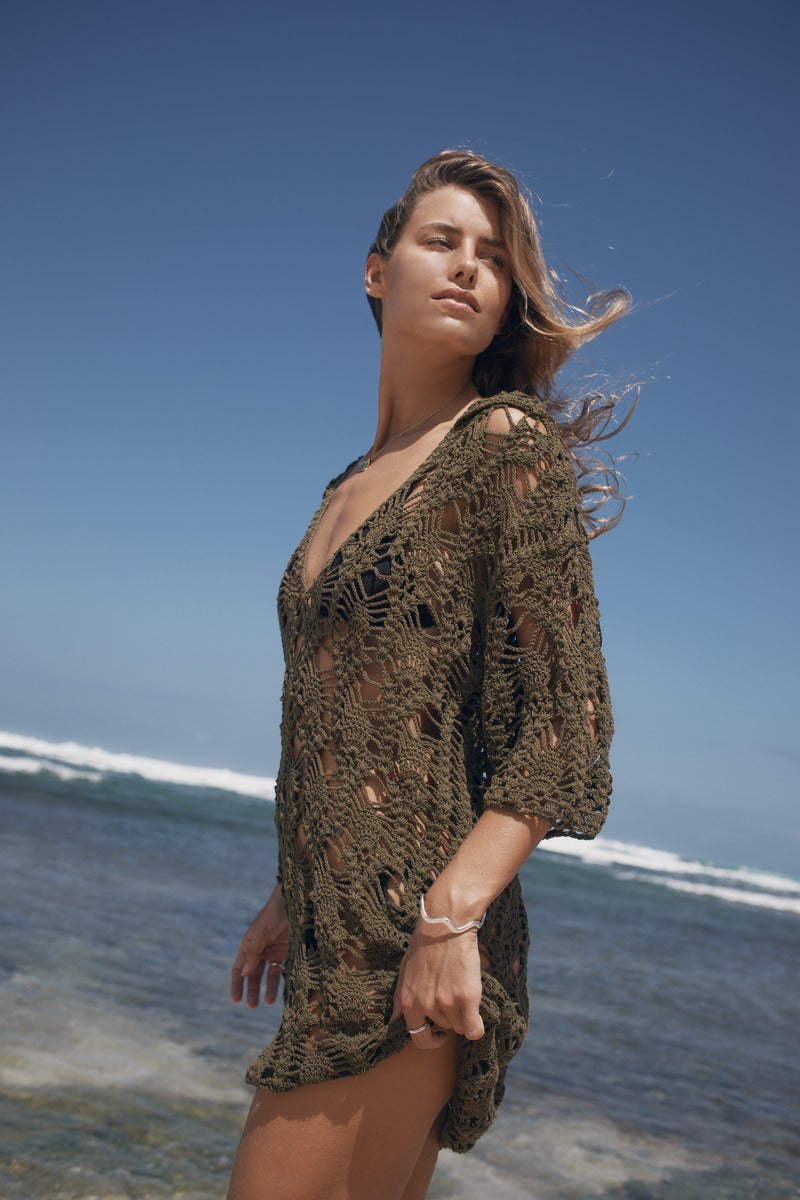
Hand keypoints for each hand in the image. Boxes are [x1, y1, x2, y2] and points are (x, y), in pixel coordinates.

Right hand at [230, 882, 289, 1008]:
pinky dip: (283, 981)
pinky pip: (285, 970)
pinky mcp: (290, 953)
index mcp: (249, 945)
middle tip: (252, 1006)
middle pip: (253, 975)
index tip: (236, 1000)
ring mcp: (275, 952)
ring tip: (268, 1002)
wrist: (296, 901)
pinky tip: (283, 991)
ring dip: (268, 989)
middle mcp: (261, 951)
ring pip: (269, 975)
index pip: (239, 968)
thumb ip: (253, 953)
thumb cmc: (274, 914)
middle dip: (252, 991)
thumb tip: (245, 975)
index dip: (236, 984)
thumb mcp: (261, 933)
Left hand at [390, 922, 483, 1050]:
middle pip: (444, 1028)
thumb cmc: (425, 945)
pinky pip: (475, 1029)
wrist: (446, 925)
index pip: (418, 1037)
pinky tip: (478, 1016)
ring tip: (462, 991)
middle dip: (449, 1015)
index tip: (439, 1035)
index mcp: (408, 1002)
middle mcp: (426, 1006)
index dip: (430, 1040)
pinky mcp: (467, 998)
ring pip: (460, 1027)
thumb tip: (393, 1021)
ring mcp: (447, 1003)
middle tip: (452, 993)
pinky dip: (477, 1027)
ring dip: (463, 1015)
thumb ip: (399, 998)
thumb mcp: (404, 971)